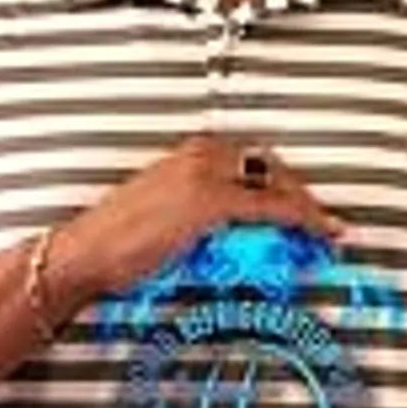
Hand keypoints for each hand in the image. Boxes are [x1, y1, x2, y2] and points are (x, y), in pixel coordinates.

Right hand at [48, 133, 344, 308]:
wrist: (84, 255)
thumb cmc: (114, 243)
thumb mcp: (163, 215)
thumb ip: (198, 212)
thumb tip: (228, 232)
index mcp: (186, 152)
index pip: (249, 157)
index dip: (281, 180)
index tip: (297, 200)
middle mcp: (198, 155)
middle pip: (269, 164)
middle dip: (298, 190)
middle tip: (317, 220)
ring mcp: (205, 175)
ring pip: (276, 182)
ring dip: (305, 205)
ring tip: (323, 230)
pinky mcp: (210, 202)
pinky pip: (272, 207)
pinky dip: (302, 218)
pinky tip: (317, 232)